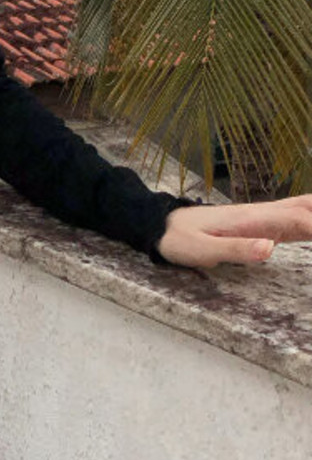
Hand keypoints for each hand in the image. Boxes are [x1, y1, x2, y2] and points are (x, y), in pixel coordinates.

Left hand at [155, 194, 311, 267]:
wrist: (163, 226)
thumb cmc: (181, 240)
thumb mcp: (203, 251)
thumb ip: (237, 250)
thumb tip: (270, 249)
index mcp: (253, 220)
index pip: (300, 221)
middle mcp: (263, 214)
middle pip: (308, 208)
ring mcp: (264, 217)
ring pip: (305, 208)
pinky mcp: (262, 224)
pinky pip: (296, 217)